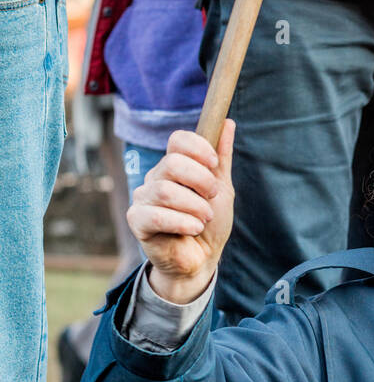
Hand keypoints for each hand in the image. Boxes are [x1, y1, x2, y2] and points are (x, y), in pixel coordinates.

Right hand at [127, 123, 234, 303]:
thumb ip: (222, 158)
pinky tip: (194, 229)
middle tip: (213, 197)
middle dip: (200, 180)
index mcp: (174, 165)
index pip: (177, 140)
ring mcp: (143, 198)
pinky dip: (180, 221)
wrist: (201, 259)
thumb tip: (228, 122)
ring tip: (204, 218)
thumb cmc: (209, 222)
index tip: (214, 164)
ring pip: (165, 190)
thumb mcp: (222, 188)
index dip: (197, 147)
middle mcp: (155, 177)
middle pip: (172, 163)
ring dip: (193, 205)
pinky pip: (154, 214)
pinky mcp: (137, 221)